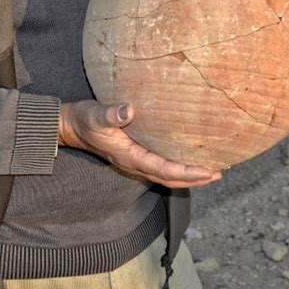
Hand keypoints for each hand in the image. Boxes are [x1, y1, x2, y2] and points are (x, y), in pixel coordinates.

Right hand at [58, 100, 221, 188]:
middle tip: (217, 174)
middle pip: (168, 178)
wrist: (71, 125)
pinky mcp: (135, 152)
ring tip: (210, 171)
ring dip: (187, 174)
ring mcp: (134, 159)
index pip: (163, 169)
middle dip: (193, 178)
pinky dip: (176, 166)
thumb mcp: (96, 115)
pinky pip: (160, 164)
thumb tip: (129, 110)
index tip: (206, 171)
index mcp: (129, 156)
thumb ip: (112, 114)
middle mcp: (134, 162)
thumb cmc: (85, 119)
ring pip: (165, 173)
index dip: (186, 172)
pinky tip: (186, 157)